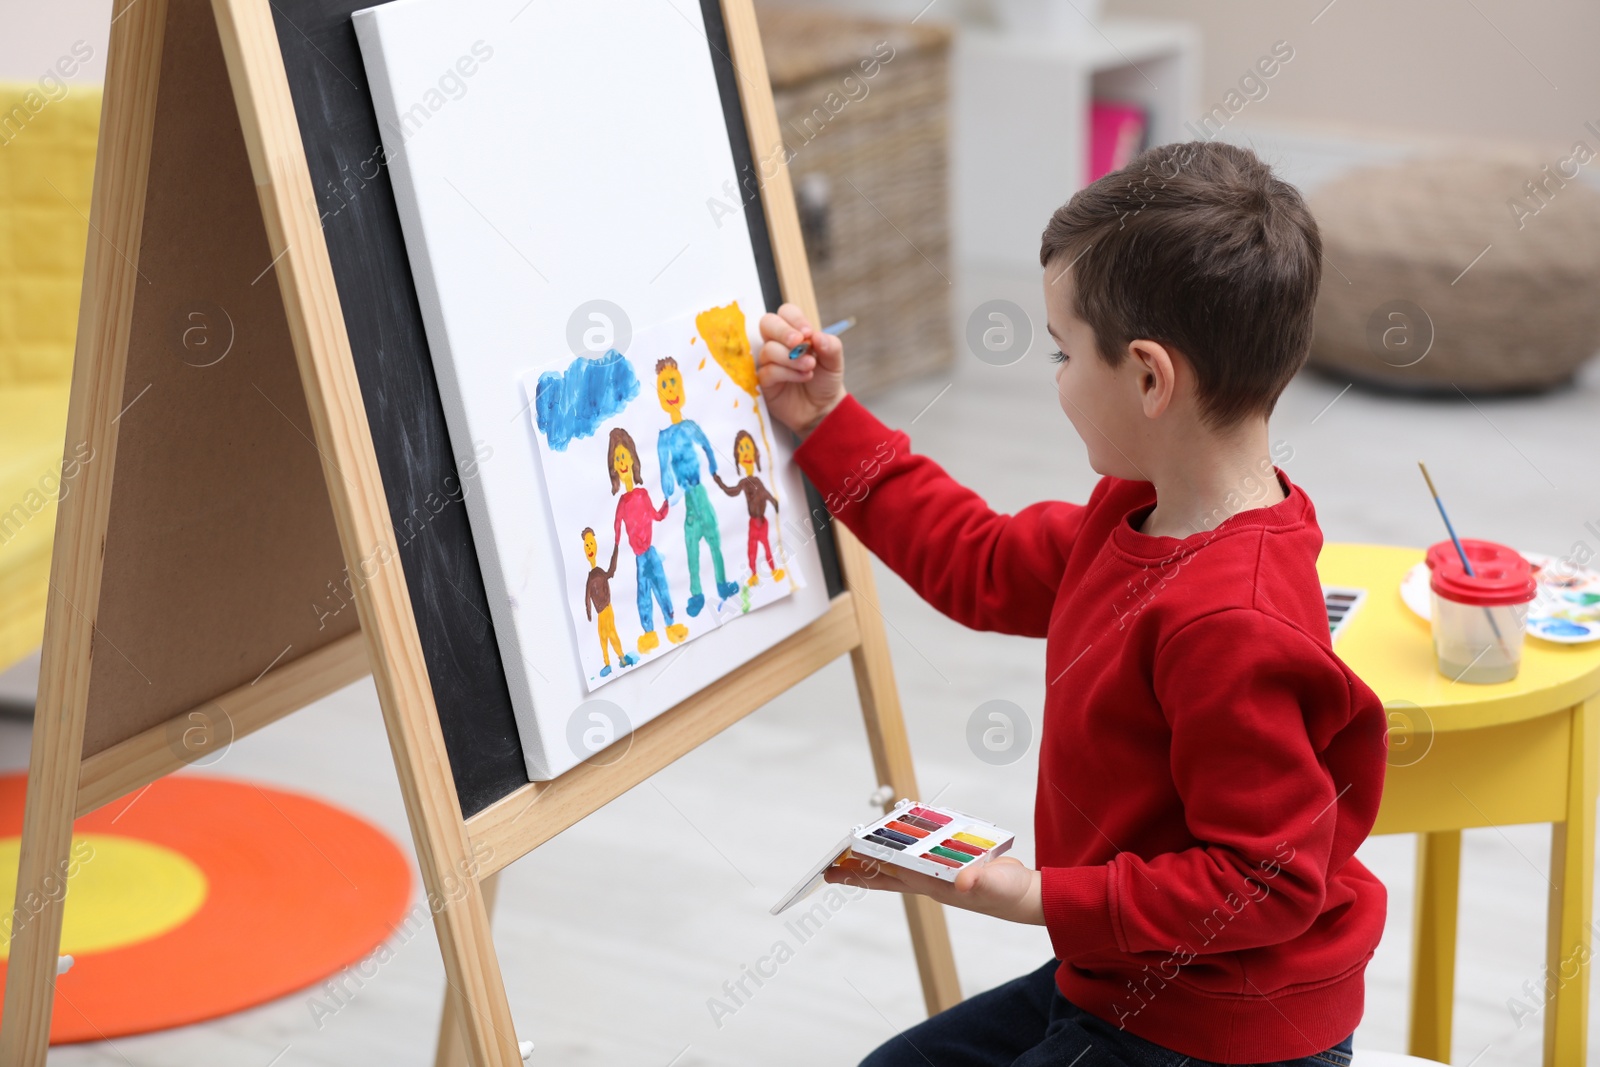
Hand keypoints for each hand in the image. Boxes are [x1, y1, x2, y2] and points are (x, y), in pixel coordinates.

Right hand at [757, 303, 846, 438]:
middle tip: (800, 343)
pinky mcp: (764, 381)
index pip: (786, 313)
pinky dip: (788, 373)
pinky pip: (768, 371)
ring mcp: (769, 362)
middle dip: (783, 331)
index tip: (808, 333)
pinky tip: (803, 378)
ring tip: (809, 368)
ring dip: (791, 358)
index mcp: (795, 333)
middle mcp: (778, 343)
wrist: (823, 408)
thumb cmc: (825, 381)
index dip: (795, 319)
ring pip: (768, 349)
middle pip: (767, 323)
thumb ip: (830, 346)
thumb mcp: (835, 362)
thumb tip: (817, 336)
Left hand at [824, 854, 1044, 925]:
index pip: (891, 875)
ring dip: (878, 855)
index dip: (865, 869)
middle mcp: (932, 880)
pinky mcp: (951, 862)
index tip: (839, 865)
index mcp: (935, 884)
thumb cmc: (1010, 894)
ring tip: (857, 848)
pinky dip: (906, 844)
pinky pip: (921, 851)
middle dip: (859, 870)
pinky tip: (898, 837)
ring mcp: (940, 872)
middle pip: (887, 874)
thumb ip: (982, 881)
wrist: (1027, 897)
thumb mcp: (997, 885)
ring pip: (900, 862)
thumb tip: (964, 879)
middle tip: (832, 866)